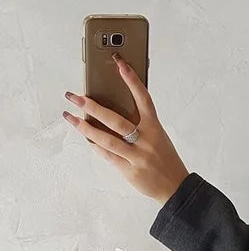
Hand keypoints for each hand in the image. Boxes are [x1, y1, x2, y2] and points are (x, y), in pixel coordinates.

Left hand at [62, 55, 189, 204]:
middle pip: (115, 120)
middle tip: (74, 96)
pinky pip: (108, 156)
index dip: (132, 80)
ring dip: (84, 127)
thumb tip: (111, 111)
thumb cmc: (165, 159)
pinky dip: (95, 146)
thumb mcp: (158, 137)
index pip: (143, 98)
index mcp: (155, 128)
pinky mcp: (130, 171)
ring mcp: (138, 156)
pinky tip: (85, 138)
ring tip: (70, 117)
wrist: (176, 187)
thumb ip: (140, 125)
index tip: (119, 63)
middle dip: (91, 106)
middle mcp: (147, 140)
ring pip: (106, 139)